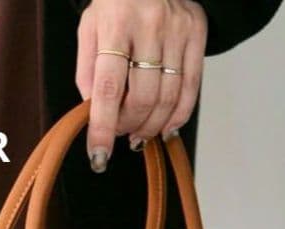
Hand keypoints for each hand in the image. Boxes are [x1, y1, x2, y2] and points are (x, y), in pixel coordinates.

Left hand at [76, 0, 207, 170]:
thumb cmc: (115, 4)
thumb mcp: (90, 28)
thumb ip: (87, 71)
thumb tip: (93, 114)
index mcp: (116, 22)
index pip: (108, 87)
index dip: (103, 127)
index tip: (99, 158)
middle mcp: (150, 24)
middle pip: (142, 98)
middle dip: (128, 126)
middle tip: (120, 133)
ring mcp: (177, 29)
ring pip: (168, 98)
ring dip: (151, 126)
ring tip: (138, 133)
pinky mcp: (197, 33)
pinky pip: (192, 88)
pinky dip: (178, 116)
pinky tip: (165, 128)